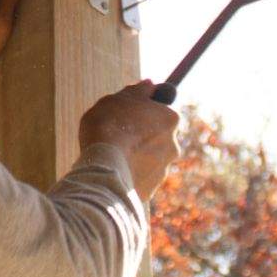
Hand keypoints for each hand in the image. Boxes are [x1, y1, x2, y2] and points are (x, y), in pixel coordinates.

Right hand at [78, 82, 180, 198]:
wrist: (103, 168)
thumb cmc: (108, 127)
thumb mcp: (117, 99)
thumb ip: (136, 91)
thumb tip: (150, 85)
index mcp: (169, 119)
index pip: (162, 112)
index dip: (143, 113)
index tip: (128, 115)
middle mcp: (173, 145)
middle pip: (157, 137)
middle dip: (141, 136)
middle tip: (117, 136)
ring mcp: (163, 170)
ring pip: (149, 160)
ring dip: (134, 157)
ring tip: (111, 156)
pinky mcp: (150, 191)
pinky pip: (139, 179)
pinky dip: (129, 175)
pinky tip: (112, 171)